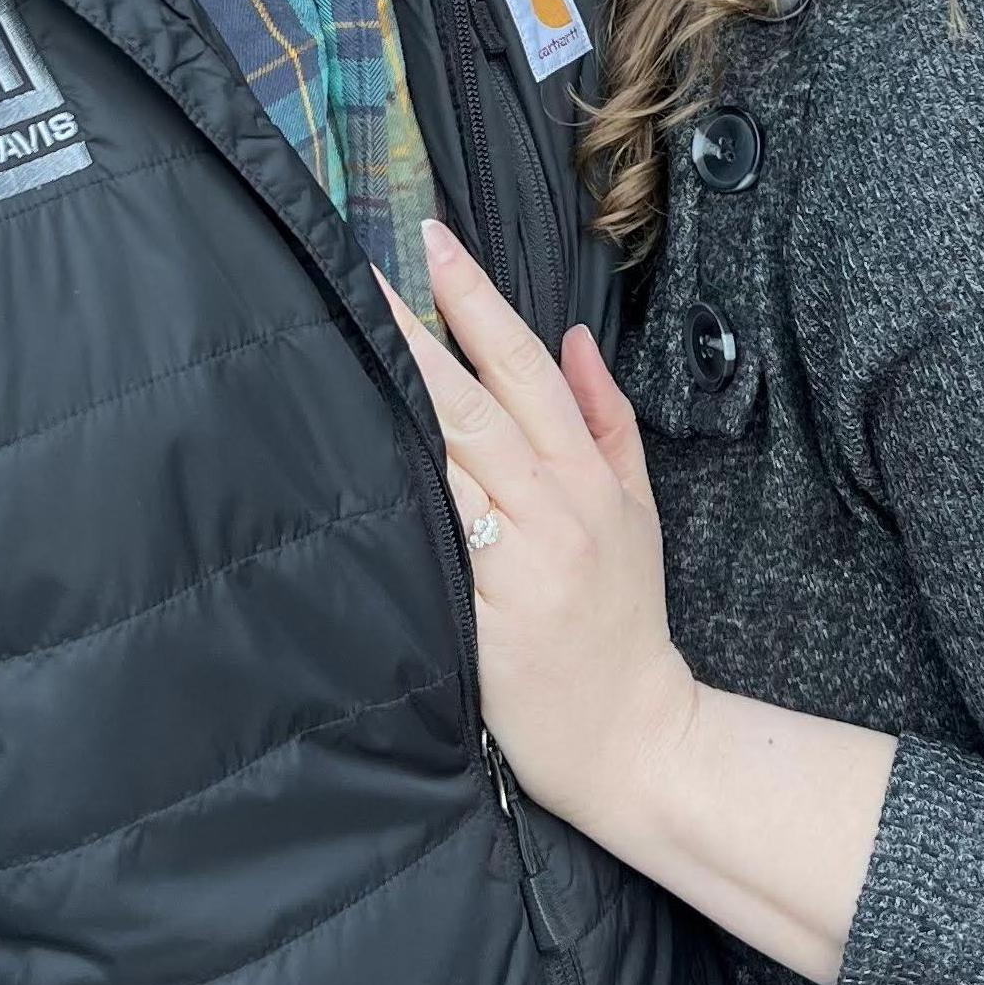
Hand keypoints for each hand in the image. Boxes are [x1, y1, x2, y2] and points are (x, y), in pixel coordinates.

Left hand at [381, 221, 697, 844]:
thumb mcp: (638, 513)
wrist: (631, 742)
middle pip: (477, 403)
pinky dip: (401, 498)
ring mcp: (518, 563)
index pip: (526, 367)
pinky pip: (434, 544)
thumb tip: (574, 338)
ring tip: (345, 342)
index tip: (434, 242)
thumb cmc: (624, 621)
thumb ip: (606, 421)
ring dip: (397, 402)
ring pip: (450, 463)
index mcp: (587, 477)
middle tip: (367, 274)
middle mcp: (554, 509)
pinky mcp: (482, 618)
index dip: (477, 302)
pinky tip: (356, 457)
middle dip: (419, 334)